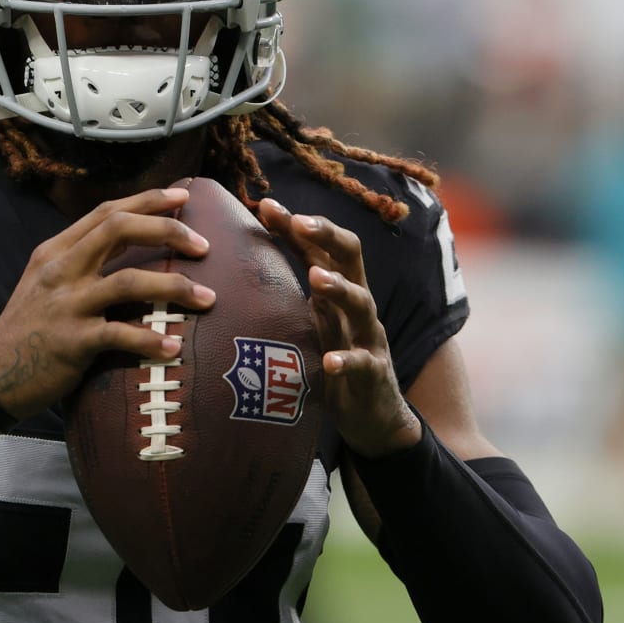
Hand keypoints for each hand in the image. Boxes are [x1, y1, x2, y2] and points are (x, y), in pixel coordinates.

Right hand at [0, 187, 214, 418]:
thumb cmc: (28, 330)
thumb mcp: (46, 283)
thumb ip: (81, 262)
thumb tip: (129, 248)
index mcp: (56, 251)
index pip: (106, 211)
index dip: (147, 200)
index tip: (182, 196)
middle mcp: (61, 270)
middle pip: (119, 229)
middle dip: (168, 229)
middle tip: (204, 244)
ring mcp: (66, 304)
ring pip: (129, 281)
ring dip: (175, 286)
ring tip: (208, 297)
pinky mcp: (73, 341)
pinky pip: (121, 335)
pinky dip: (151, 340)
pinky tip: (172, 348)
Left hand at [257, 198, 420, 457]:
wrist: (374, 417)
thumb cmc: (335, 360)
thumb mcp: (314, 322)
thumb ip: (291, 292)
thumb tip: (248, 260)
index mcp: (340, 290)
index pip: (322, 247)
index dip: (298, 226)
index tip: (268, 205)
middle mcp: (358, 307)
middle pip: (352, 258)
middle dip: (328, 236)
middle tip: (301, 222)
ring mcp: (369, 338)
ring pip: (362, 303)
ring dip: (340, 289)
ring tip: (316, 279)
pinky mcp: (374, 374)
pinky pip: (363, 363)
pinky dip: (347, 360)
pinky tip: (330, 362)